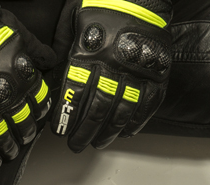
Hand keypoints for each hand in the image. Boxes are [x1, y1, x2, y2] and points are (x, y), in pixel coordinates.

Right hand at [0, 0, 53, 170]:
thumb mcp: (17, 32)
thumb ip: (35, 49)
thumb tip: (50, 60)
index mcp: (23, 80)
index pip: (39, 105)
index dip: (38, 114)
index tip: (36, 119)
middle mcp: (7, 99)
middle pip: (22, 126)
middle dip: (25, 134)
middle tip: (23, 139)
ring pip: (2, 139)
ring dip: (8, 149)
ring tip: (10, 153)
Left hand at [52, 0, 171, 152]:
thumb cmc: (103, 1)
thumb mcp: (73, 17)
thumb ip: (63, 45)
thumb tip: (52, 71)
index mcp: (90, 52)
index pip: (74, 93)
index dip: (66, 116)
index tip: (60, 131)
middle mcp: (113, 66)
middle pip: (96, 109)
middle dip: (84, 132)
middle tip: (76, 145)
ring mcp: (137, 72)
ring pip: (121, 113)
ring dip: (108, 132)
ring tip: (98, 143)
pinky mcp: (157, 75)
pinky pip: (146, 107)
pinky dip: (135, 123)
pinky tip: (124, 133)